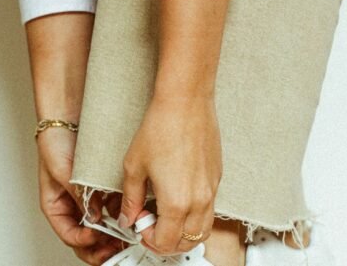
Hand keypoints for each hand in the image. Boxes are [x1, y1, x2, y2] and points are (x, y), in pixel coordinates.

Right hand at [37, 128, 121, 264]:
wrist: (68, 118)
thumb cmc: (56, 142)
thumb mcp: (63, 172)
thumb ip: (78, 196)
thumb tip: (93, 217)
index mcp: (56, 206)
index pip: (69, 234)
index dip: (84, 241)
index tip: (97, 237)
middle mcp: (73, 204)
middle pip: (86, 235)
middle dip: (101, 245)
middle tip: (117, 247)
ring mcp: (88, 197)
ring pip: (101, 224)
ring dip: (114, 231)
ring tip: (127, 234)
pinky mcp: (102, 187)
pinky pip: (112, 205)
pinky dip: (120, 212)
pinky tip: (128, 213)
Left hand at [119, 96, 222, 254]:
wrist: (185, 103)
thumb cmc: (161, 128)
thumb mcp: (134, 166)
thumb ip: (131, 199)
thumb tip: (129, 217)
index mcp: (177, 202)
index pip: (165, 242)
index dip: (147, 239)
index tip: (139, 224)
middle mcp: (199, 200)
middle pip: (187, 242)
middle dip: (166, 241)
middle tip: (150, 223)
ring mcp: (212, 190)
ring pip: (202, 229)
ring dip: (183, 232)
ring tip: (165, 214)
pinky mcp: (217, 178)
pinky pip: (209, 209)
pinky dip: (194, 215)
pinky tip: (178, 196)